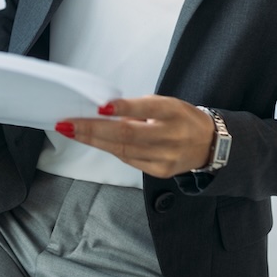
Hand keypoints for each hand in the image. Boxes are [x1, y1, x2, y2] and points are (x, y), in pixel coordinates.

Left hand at [55, 95, 215, 177]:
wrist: (209, 144)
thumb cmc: (181, 118)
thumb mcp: (166, 104)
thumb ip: (139, 108)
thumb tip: (105, 112)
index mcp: (174, 112)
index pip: (148, 109)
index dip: (124, 108)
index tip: (100, 107)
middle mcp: (171, 136)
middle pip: (128, 134)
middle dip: (93, 129)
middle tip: (67, 124)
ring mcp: (166, 157)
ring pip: (123, 150)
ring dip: (93, 141)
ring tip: (70, 131)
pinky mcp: (161, 171)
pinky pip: (129, 160)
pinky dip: (110, 149)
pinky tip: (93, 141)